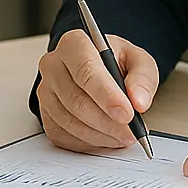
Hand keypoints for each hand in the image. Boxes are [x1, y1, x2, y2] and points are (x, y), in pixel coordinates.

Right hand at [35, 30, 158, 152]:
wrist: (100, 70)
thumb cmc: (116, 63)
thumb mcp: (138, 61)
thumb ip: (142, 78)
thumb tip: (139, 101)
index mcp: (74, 44)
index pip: (85, 70)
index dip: (106, 95)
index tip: (127, 113)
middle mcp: (53, 65)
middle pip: (76, 100)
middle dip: (107, 122)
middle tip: (131, 132)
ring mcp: (46, 92)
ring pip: (69, 121)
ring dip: (100, 135)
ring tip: (123, 136)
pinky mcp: (45, 115)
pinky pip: (63, 135)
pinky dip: (89, 143)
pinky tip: (107, 138)